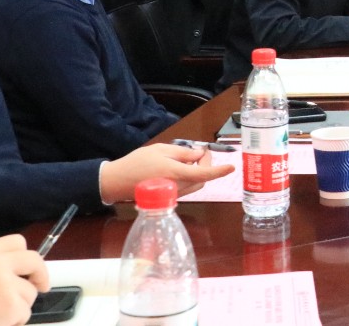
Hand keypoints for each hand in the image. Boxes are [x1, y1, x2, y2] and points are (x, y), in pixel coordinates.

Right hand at [0, 234, 48, 325]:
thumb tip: (22, 272)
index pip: (17, 242)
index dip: (25, 256)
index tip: (28, 268)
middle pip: (33, 260)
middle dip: (40, 274)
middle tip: (40, 286)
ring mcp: (5, 283)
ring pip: (30, 292)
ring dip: (20, 305)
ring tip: (0, 313)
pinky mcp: (11, 304)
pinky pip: (25, 312)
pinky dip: (16, 321)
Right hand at [100, 143, 232, 201]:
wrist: (117, 182)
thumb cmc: (137, 163)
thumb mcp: (160, 150)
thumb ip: (182, 153)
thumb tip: (199, 154)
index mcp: (176, 174)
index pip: (204, 174)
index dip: (219, 171)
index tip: (231, 167)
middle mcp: (178, 188)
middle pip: (202, 180)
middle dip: (207, 166)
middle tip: (202, 152)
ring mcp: (173, 195)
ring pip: (195, 185)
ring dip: (199, 172)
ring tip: (192, 158)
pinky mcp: (168, 197)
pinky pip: (186, 188)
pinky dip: (190, 178)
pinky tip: (182, 167)